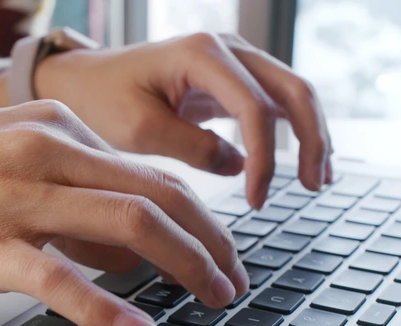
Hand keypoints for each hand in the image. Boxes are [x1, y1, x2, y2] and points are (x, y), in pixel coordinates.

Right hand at [0, 101, 247, 325]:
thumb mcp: (7, 159)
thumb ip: (71, 194)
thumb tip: (131, 248)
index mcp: (54, 125)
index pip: (149, 170)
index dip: (198, 215)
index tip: (218, 249)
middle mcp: (42, 151)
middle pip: (156, 191)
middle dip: (210, 240)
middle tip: (234, 279)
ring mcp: (13, 197)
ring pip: (125, 222)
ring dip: (184, 264)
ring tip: (214, 299)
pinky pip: (56, 278)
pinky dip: (104, 308)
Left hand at [34, 32, 333, 208]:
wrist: (82, 82)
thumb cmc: (101, 99)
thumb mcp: (139, 129)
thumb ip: (192, 147)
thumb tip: (241, 167)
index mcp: (202, 54)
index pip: (255, 109)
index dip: (265, 159)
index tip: (258, 200)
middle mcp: (226, 49)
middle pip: (293, 90)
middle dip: (311, 139)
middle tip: (314, 187)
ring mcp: (232, 61)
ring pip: (292, 93)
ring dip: (311, 134)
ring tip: (318, 181)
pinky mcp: (230, 80)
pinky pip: (275, 103)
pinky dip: (292, 131)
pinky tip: (300, 163)